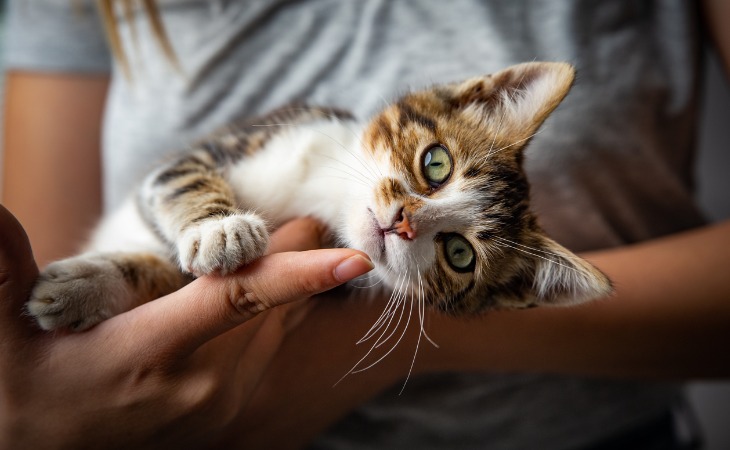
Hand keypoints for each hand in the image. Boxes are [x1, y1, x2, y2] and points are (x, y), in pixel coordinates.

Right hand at [0, 205, 372, 448]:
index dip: (296, 275)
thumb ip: (3, 274)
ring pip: (283, 324)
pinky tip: (272, 291)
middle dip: (294, 255)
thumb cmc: (31, 396)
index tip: (351, 256)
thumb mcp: (6, 341)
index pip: (235, 300)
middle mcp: (203, 382)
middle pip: (274, 303)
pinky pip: (276, 345)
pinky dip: (285, 310)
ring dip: (293, 282)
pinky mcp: (233, 407)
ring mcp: (224, 400)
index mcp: (150, 353)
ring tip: (288, 244)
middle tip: (300, 217)